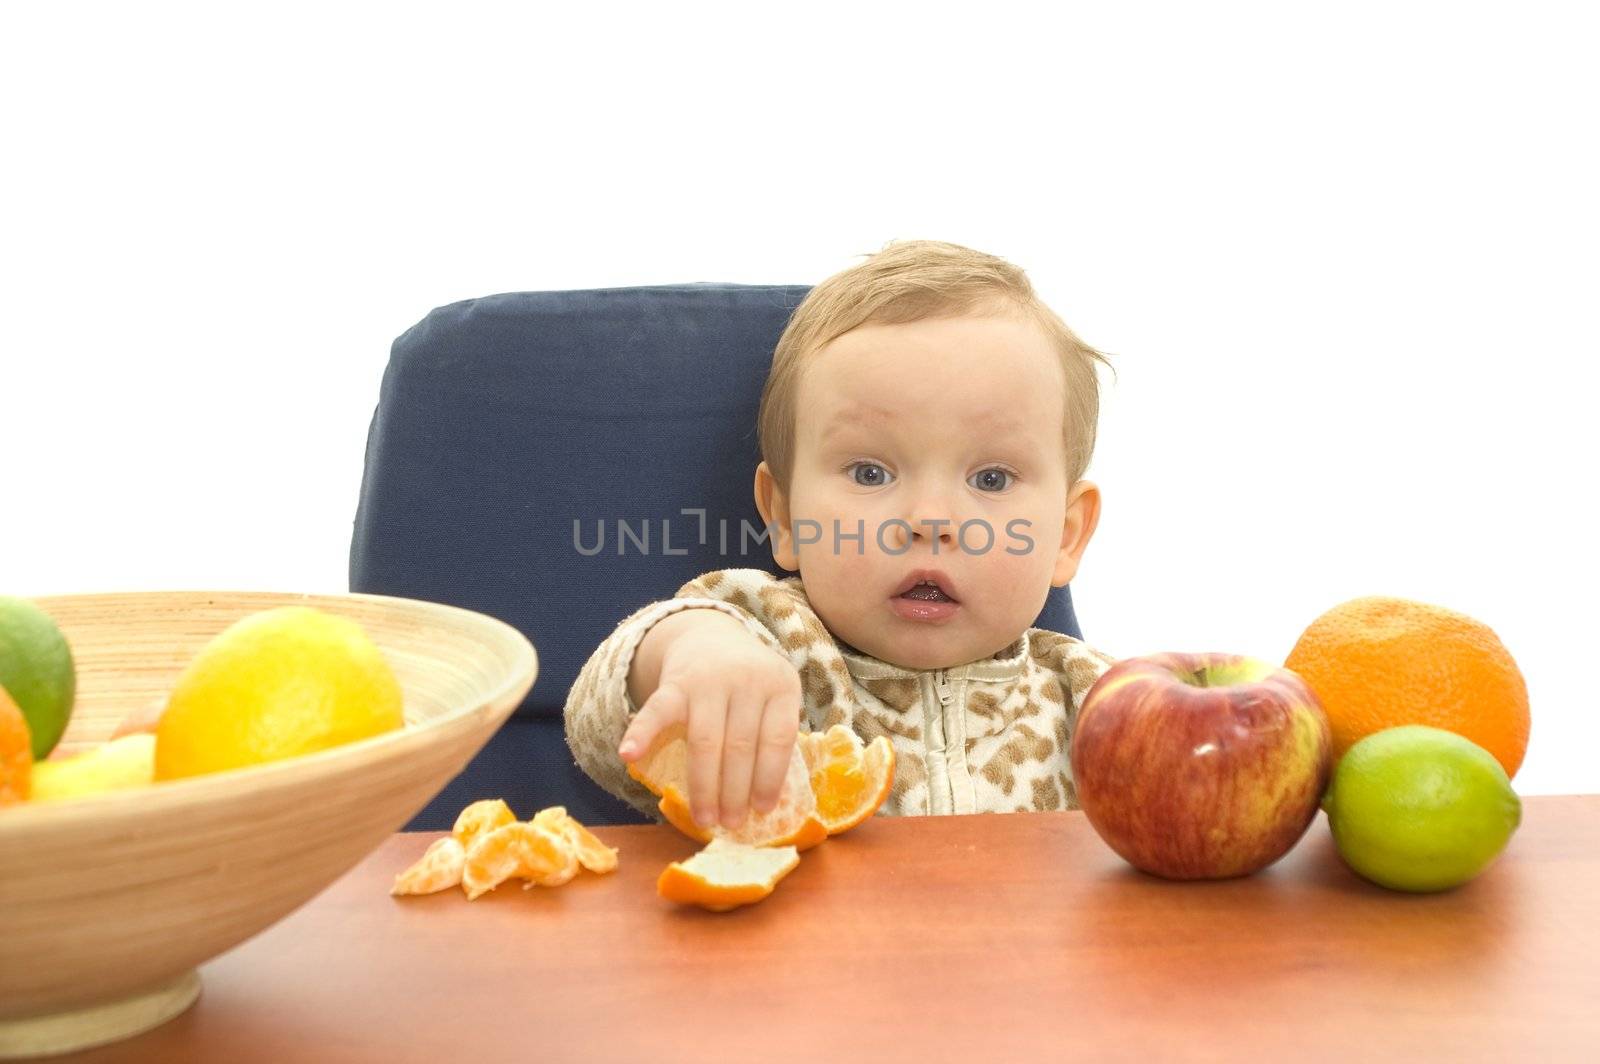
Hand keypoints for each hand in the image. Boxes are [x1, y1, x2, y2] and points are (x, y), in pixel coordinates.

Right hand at [618, 610, 801, 830]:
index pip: (778, 738)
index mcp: (780, 684)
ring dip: (704, 786)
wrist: (710, 637)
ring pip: (706, 742)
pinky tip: (628, 756)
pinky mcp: (675, 682)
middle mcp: (747, 678)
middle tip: (730, 825)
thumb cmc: (749, 683)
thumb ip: (777, 733)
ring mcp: (709, 680)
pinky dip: (642, 733)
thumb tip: (770, 802)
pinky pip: (658, 711)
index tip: (763, 810)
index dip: (771, 778)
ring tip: (704, 819)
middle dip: (735, 792)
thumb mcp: (776, 694)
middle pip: (741, 746)